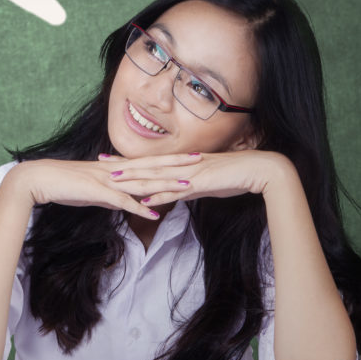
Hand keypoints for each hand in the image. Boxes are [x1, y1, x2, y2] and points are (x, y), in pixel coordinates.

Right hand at [5, 155, 204, 220]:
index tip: (188, 154)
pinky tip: (156, 212)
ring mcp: (108, 181)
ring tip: (187, 185)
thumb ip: (108, 192)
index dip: (169, 157)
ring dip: (165, 184)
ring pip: (142, 181)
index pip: (148, 160)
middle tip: (200, 159)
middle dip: (176, 163)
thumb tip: (120, 200)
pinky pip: (124, 201)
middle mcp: (115, 171)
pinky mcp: (99, 193)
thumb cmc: (63, 184)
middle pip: (151, 165)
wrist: (41, 179)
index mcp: (115, 167)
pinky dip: (140, 206)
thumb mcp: (91, 188)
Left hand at [107, 149, 294, 207]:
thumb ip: (192, 188)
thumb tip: (178, 195)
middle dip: (123, 165)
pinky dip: (160, 196)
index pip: (151, 161)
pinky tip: (145, 201)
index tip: (110, 159)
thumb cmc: (237, 176)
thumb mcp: (208, 183)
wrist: (261, 169)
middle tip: (100, 163)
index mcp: (184, 162)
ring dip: (135, 179)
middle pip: (147, 165)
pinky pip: (177, 191)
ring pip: (157, 176)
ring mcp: (191, 173)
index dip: (130, 160)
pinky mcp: (201, 183)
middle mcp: (183, 164)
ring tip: (113, 180)